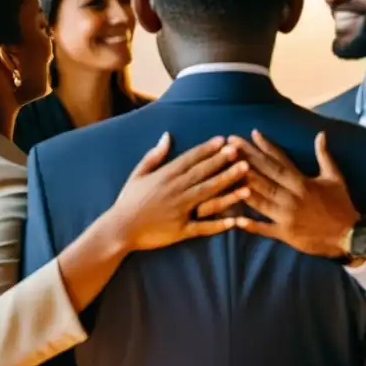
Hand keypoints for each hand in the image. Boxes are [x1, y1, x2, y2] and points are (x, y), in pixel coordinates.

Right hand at [108, 133, 248, 251]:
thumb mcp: (138, 173)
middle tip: (241, 152)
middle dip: (223, 162)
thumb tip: (167, 135)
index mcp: (166, 176)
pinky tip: (236, 220)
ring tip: (247, 180)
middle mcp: (176, 191)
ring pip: (208, 196)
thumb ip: (155, 155)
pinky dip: (220, 224)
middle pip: (203, 174)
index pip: (191, 159)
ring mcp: (180, 210)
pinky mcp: (181, 230)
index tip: (224, 140)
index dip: (208, 149)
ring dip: (228, 187)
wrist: (119, 229)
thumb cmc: (128, 200)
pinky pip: (203, 227)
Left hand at [216, 129, 360, 257]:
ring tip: (225, 175)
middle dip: (246, 159)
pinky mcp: (286, 233)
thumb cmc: (341, 204)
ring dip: (242, 187)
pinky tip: (235, 220)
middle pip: (265, 175)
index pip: (280, 160)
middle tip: (229, 147)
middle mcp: (293, 195)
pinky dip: (251, 224)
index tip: (251, 133)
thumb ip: (324, 155)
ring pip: (261, 199)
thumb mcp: (335, 177)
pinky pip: (265, 228)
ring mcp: (287, 215)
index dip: (265, 146)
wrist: (350, 235)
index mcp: (303, 181)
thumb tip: (320, 134)